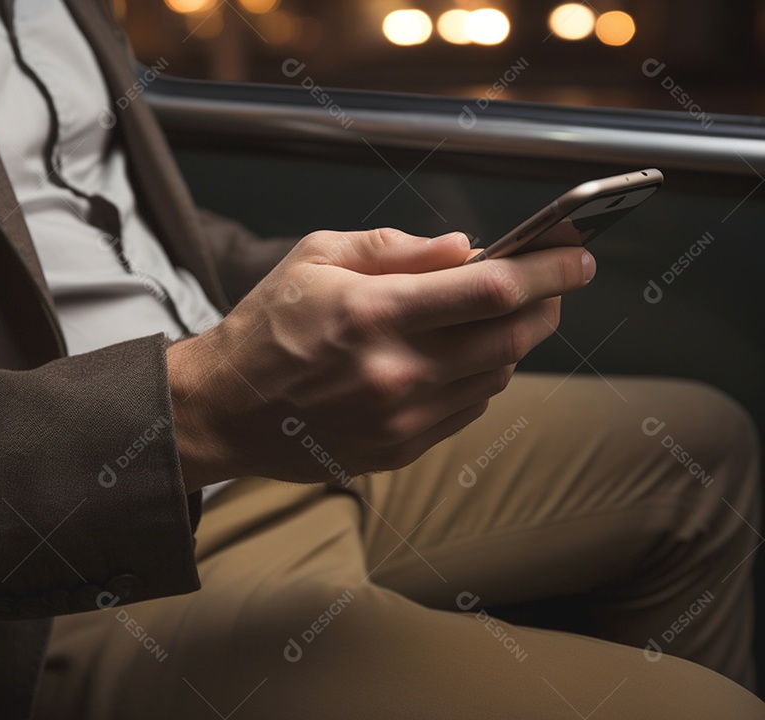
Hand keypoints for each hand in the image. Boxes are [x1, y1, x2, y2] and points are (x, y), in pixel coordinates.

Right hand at [168, 228, 594, 491]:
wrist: (226, 409)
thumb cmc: (266, 327)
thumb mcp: (317, 258)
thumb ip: (396, 248)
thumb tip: (465, 249)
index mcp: (376, 314)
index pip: (492, 289)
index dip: (549, 268)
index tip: (578, 253)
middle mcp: (397, 372)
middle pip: (512, 337)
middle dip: (547, 302)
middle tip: (553, 281)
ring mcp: (402, 420)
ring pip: (497, 376)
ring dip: (511, 340)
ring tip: (493, 315)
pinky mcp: (400, 450)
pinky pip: (468, 410)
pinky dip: (479, 378)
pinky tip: (456, 358)